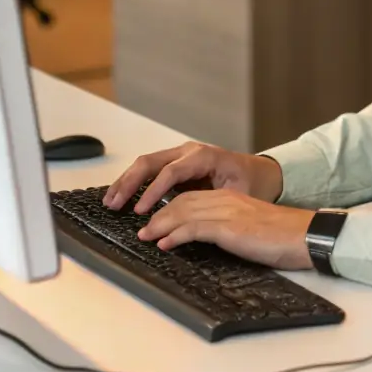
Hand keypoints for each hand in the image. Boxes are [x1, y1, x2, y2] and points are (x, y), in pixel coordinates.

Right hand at [103, 142, 283, 214]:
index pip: (171, 172)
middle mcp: (188, 151)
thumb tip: (192, 219)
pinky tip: (121, 195)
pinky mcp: (175, 164)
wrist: (261, 172)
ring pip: (146, 163)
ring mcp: (180, 156)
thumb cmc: (251, 183)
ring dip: (126, 181)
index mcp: (203, 156)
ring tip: (110, 200)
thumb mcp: (238, 193)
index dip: (153, 191)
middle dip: (130, 182)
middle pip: (151, 162)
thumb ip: (214, 202)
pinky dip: (133, 181)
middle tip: (114, 204)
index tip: (140, 211)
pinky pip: (150, 170)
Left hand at [136, 191, 315, 269]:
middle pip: (182, 201)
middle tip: (141, 228)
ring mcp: (226, 211)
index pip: (191, 197)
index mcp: (230, 198)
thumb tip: (207, 241)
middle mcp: (225, 199)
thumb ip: (228, 228)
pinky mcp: (229, 227)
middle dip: (157, 213)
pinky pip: (194, 228)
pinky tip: (164, 244)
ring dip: (160, 224)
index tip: (154, 220)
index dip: (169, 208)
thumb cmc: (281, 237)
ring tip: (145, 236)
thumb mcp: (249, 228)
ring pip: (183, 211)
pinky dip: (175, 235)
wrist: (303, 235)